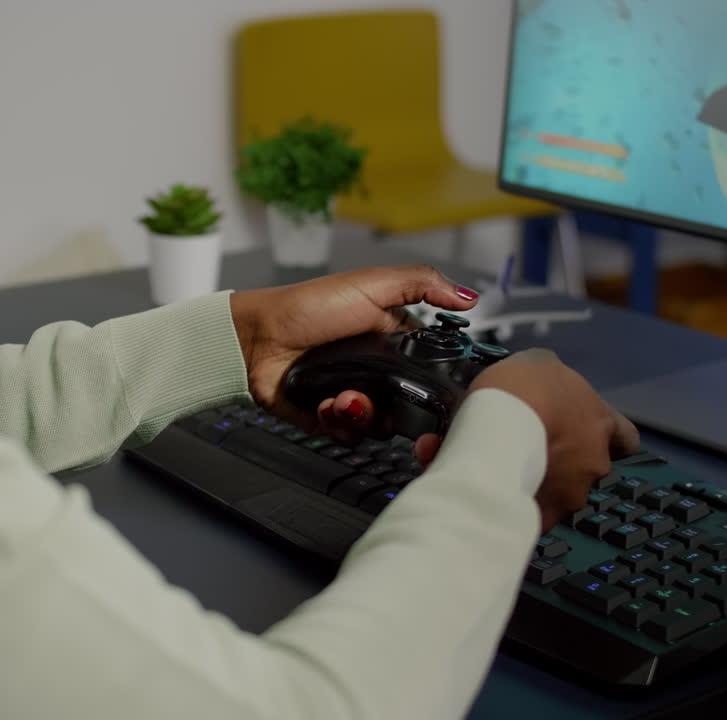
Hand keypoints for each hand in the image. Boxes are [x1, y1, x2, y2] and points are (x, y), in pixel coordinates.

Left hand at [229, 265, 478, 435]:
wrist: (257, 338)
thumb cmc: (308, 307)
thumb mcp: (372, 284)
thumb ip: (422, 285)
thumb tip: (469, 297)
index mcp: (389, 341)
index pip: (426, 369)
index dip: (432, 381)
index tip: (431, 386)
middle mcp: (373, 371)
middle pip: (406, 405)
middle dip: (395, 405)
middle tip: (376, 393)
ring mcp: (350, 394)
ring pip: (378, 425)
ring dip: (362, 414)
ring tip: (342, 398)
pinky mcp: (326, 417)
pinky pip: (347, 436)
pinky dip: (338, 424)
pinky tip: (326, 406)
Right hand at [413, 349, 640, 531]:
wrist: (496, 432)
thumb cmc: (522, 390)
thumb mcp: (537, 364)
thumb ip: (550, 381)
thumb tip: (545, 386)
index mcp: (600, 422)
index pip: (625, 438)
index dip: (606, 438)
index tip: (582, 435)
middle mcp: (594, 462)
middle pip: (585, 466)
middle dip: (560, 461)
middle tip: (525, 448)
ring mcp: (571, 495)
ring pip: (557, 491)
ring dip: (536, 481)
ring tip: (497, 468)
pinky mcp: (543, 519)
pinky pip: (528, 510)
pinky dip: (512, 501)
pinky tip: (485, 486)